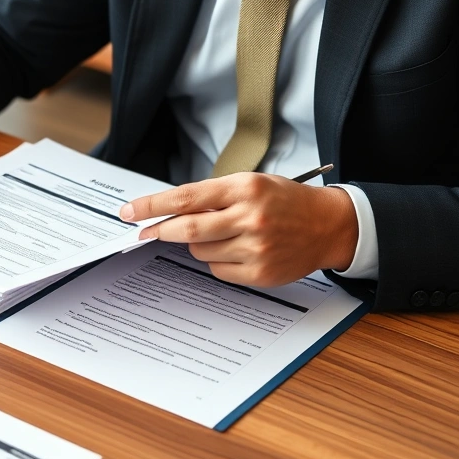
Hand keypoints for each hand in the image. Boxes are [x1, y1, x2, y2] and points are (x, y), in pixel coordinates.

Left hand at [119, 173, 358, 286]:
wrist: (329, 226)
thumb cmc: (285, 201)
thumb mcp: (251, 184)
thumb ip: (213, 197)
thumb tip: (169, 212)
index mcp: (245, 188)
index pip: (186, 197)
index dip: (152, 205)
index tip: (130, 211)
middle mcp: (250, 218)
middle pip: (187, 229)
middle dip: (160, 231)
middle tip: (145, 231)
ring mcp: (256, 248)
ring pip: (200, 251)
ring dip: (197, 244)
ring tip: (221, 234)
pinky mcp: (260, 273)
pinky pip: (218, 269)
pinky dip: (216, 260)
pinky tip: (236, 250)